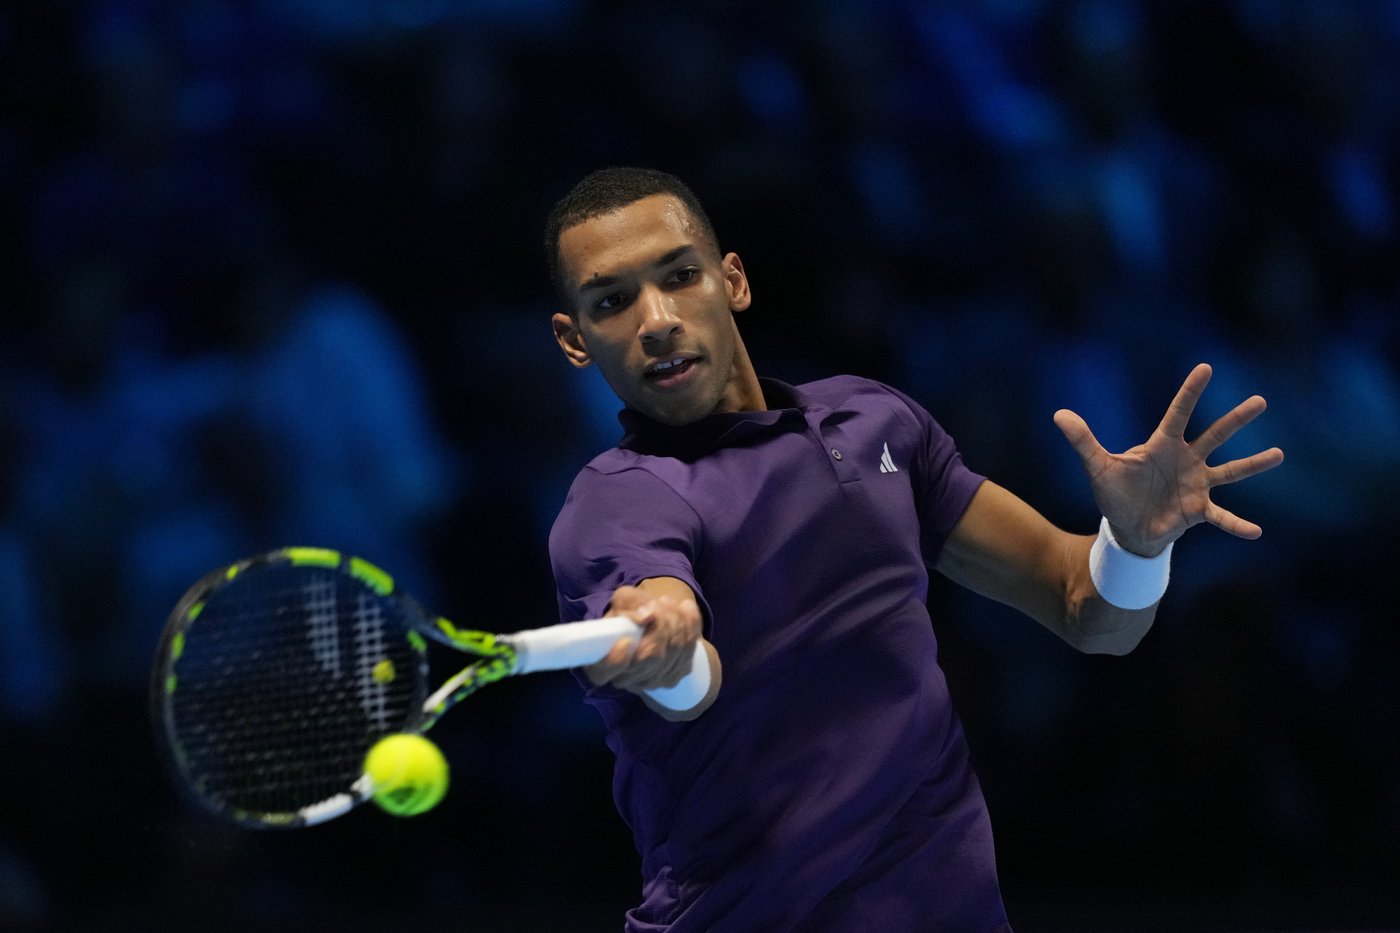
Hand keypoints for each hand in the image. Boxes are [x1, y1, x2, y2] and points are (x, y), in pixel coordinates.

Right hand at [585, 584, 702, 692]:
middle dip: (660, 623)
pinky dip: (691, 625)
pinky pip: (690, 649)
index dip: (616, 660)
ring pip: (674, 650)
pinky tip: (686, 610)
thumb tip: (647, 616)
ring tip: (668, 602)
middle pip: (649, 656)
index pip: (603, 672)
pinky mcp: (673, 677)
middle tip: (659, 601)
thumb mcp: (624, 600)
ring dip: (676, 619)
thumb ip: (629, 603)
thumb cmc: (630, 611)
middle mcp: (623, 678)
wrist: (653, 621)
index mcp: (600, 663)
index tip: (625, 641)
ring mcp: (650, 682)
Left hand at [1053, 363, 1284, 555]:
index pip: (1178, 413)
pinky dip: (1237, 524)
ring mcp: (1197, 484)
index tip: (1206, 367)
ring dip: (1253, 464)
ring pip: (1230, 471)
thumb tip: (1058, 414)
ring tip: (1278, 454)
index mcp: (1163, 445)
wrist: (1126, 528)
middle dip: (1236, 419)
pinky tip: (1256, 532)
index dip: (1190, 392)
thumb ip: (1083, 441)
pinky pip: (1222, 517)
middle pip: (1215, 435)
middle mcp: (1187, 460)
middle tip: (1260, 400)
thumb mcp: (1098, 467)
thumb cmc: (1115, 494)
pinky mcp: (1199, 510)